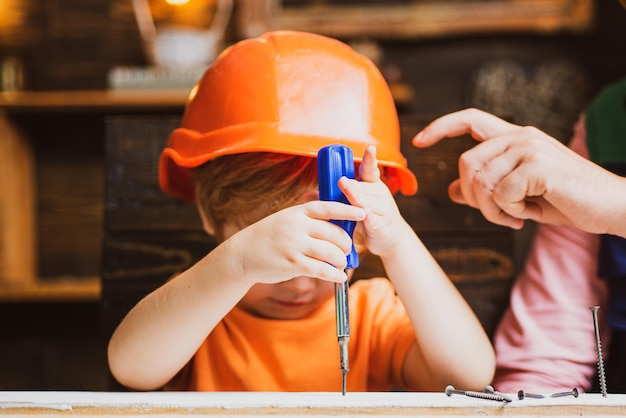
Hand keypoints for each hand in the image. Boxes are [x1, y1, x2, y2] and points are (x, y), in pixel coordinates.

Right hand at [230, 200, 365, 285]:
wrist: (242, 254)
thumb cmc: (269, 237)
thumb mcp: (286, 220)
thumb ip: (308, 220)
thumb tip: (337, 225)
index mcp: (297, 212)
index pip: (327, 207)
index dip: (346, 210)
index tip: (362, 212)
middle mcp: (297, 227)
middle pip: (334, 233)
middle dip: (345, 243)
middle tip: (348, 249)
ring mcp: (294, 245)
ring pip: (330, 252)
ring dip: (341, 260)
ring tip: (342, 263)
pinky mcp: (292, 264)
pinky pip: (321, 269)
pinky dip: (334, 274)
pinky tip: (340, 277)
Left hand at [339, 145, 407, 257]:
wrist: (392, 239)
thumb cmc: (370, 218)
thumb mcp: (353, 205)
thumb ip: (334, 198)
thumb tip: (307, 195)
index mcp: (372, 185)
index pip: (371, 170)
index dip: (370, 159)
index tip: (370, 148)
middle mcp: (379, 194)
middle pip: (362, 187)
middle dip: (352, 185)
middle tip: (342, 181)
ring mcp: (382, 208)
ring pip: (366, 201)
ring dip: (356, 197)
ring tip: (346, 191)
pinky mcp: (381, 224)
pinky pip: (371, 218)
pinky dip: (364, 216)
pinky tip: (361, 215)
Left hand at [412, 108, 623, 233]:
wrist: (613, 206)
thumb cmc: (567, 200)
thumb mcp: (519, 195)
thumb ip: (486, 187)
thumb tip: (450, 190)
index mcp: (516, 138)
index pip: (470, 120)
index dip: (442, 127)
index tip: (418, 141)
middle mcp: (522, 136)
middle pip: (467, 162)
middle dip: (471, 196)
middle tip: (494, 215)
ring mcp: (531, 147)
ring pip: (481, 181)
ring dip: (491, 210)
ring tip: (513, 218)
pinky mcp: (540, 165)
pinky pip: (501, 194)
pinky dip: (508, 213)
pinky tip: (528, 216)